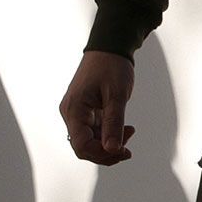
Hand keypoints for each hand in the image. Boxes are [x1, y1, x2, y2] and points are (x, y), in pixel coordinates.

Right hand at [60, 50, 136, 164]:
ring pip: (89, 141)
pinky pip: (93, 131)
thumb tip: (113, 150)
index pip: (81, 145)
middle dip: (106, 152)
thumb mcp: (117, 96)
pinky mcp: (84, 112)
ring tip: (130, 132)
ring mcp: (76, 113)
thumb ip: (114, 123)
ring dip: (108, 144)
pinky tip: (124, 129)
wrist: (109, 48)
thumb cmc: (112, 67)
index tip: (124, 150)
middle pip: (84, 147)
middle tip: (129, 148)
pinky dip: (107, 135)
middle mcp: (71, 114)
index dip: (102, 154)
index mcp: (74, 110)